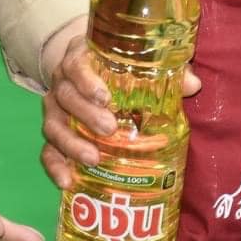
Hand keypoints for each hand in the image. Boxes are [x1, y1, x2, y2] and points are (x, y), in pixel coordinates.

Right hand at [38, 36, 202, 191]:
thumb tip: (193, 85)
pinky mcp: (53, 133)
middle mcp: (61, 83)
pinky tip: (68, 182)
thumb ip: (165, 71)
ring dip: (71, 143)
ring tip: (94, 158)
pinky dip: (55, 166)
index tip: (105, 96)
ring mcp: (55, 109)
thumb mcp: (139, 63)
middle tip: (110, 128)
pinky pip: (47, 151)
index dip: (86, 80)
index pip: (75, 65)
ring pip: (53, 126)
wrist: (89, 70)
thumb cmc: (119, 67)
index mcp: (80, 59)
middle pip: (65, 97)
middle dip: (86, 115)